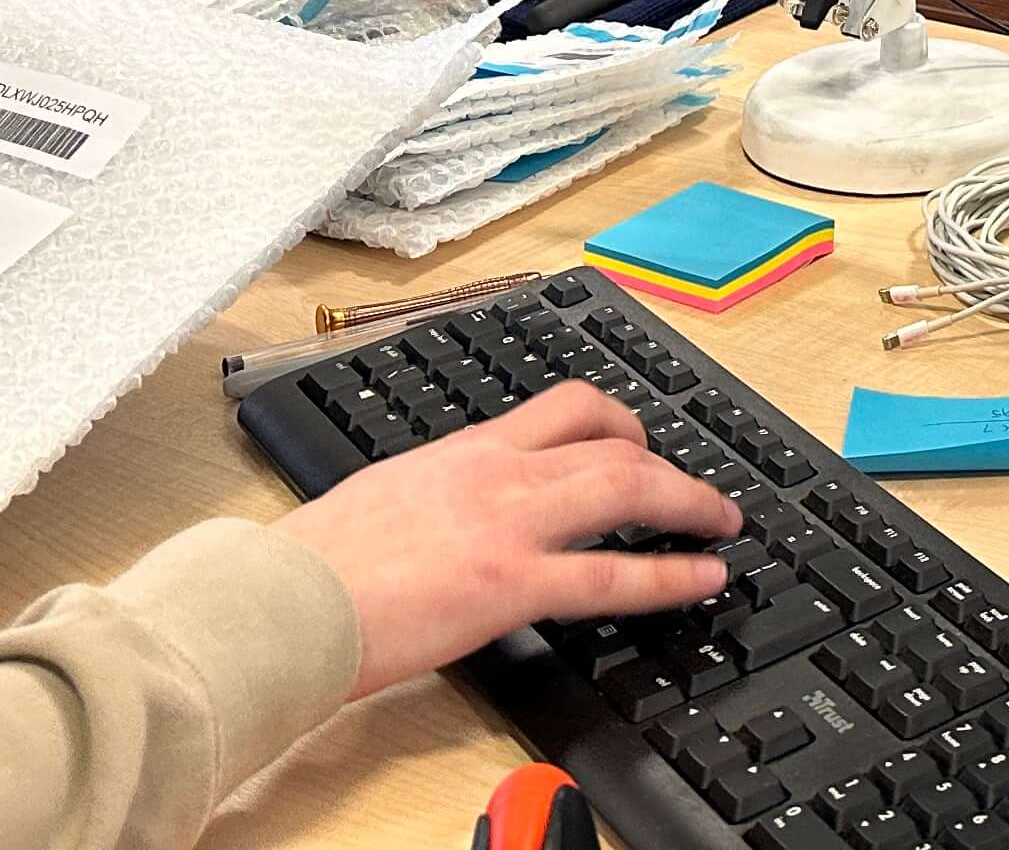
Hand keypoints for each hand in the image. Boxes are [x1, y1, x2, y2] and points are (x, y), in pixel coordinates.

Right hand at [279, 379, 740, 696]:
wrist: (285, 599)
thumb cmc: (316, 562)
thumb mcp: (386, 497)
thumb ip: (438, 495)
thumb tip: (460, 512)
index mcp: (463, 450)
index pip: (560, 408)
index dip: (616, 420)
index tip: (640, 438)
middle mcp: (495, 473)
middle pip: (607, 439)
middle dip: (665, 457)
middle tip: (698, 485)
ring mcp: (508, 524)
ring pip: (623, 486)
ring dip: (686, 499)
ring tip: (723, 520)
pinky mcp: (510, 584)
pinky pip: (611, 575)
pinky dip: (670, 575)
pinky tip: (703, 578)